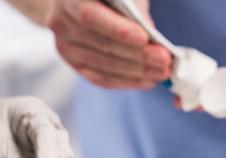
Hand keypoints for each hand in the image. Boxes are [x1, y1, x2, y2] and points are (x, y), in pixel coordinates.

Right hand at [47, 0, 170, 88]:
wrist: (81, 2)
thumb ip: (133, 9)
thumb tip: (152, 38)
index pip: (91, 16)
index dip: (118, 29)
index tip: (144, 38)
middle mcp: (61, 21)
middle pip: (102, 44)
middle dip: (138, 55)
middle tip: (164, 60)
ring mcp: (65, 45)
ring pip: (104, 64)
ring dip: (138, 71)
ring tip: (162, 72)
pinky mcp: (74, 64)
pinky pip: (102, 78)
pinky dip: (128, 81)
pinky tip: (148, 80)